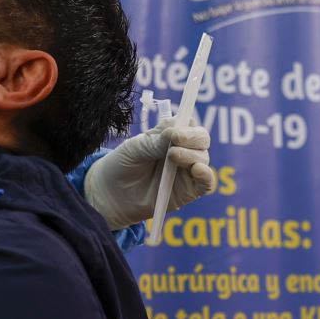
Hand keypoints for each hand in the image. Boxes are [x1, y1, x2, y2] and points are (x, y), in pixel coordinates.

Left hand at [83, 121, 213, 230]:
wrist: (112, 194)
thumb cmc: (123, 165)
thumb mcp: (135, 148)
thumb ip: (156, 141)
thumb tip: (175, 132)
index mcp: (171, 135)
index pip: (188, 123)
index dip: (186, 125)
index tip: (174, 131)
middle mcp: (184, 150)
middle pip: (202, 138)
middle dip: (193, 137)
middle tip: (176, 140)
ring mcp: (187, 170)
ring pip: (203, 158)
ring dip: (191, 155)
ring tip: (172, 156)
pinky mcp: (190, 190)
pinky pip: (207, 183)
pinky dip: (206, 175)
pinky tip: (198, 170)